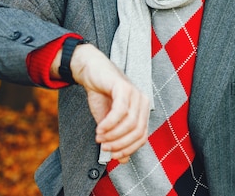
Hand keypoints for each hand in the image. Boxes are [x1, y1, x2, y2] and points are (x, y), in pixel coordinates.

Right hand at [71, 44, 149, 162]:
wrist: (92, 73)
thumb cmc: (102, 96)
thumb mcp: (109, 123)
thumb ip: (116, 139)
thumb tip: (122, 160)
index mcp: (143, 111)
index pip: (142, 137)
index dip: (128, 149)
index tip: (113, 155)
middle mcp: (143, 102)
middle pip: (138, 132)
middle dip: (120, 144)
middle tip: (104, 147)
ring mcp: (135, 93)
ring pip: (130, 123)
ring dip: (113, 135)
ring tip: (99, 137)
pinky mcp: (124, 87)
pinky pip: (120, 111)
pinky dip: (109, 124)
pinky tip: (100, 128)